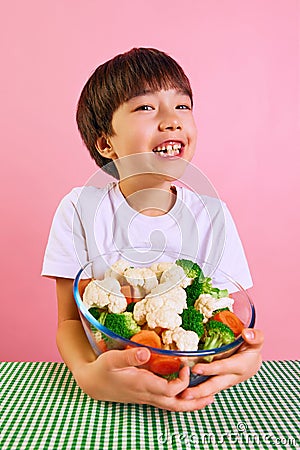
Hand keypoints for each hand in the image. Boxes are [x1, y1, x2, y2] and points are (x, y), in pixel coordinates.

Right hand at [74, 347, 213, 410]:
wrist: (94, 382)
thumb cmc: (103, 369)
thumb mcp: (113, 359)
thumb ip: (129, 356)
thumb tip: (146, 352)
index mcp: (143, 385)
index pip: (170, 390)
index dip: (182, 381)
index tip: (186, 366)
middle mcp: (148, 394)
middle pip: (176, 405)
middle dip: (195, 402)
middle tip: (212, 395)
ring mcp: (148, 397)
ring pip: (173, 406)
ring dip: (191, 404)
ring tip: (207, 399)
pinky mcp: (146, 395)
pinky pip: (167, 402)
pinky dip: (180, 401)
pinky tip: (187, 395)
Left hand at [180, 328, 263, 399]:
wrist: (253, 363)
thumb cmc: (252, 349)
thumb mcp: (257, 341)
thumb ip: (255, 337)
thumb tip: (246, 333)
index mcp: (240, 366)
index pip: (223, 368)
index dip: (210, 369)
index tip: (195, 369)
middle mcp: (231, 377)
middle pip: (214, 385)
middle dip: (200, 390)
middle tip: (185, 393)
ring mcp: (224, 382)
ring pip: (209, 390)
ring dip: (196, 395)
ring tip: (180, 396)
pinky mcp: (218, 384)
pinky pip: (207, 390)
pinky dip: (197, 393)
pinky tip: (183, 394)